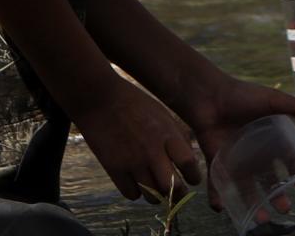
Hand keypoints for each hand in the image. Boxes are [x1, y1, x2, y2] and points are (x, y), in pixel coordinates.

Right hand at [73, 77, 200, 200]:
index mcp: (167, 134)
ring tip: (155, 187)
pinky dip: (137, 192)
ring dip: (157, 195)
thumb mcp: (162, 113)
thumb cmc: (134, 103)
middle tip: (178, 193)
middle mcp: (151, 151)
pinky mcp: (114, 169)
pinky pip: (131, 194)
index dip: (194, 176)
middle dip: (179, 194)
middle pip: (173, 187)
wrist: (99, 98)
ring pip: (152, 196)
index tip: (192, 179)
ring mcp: (132, 162)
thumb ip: (177, 136)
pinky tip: (136, 182)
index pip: (189, 164)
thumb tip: (189, 161)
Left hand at [184, 75, 294, 209]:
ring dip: (253, 204)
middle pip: (271, 180)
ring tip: (261, 218)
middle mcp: (256, 153)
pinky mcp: (217, 161)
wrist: (209, 94)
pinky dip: (218, 196)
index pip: (291, 161)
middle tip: (284, 208)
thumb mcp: (274, 98)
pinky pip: (218, 183)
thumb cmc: (243, 95)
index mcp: (272, 140)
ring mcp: (237, 159)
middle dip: (278, 196)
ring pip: (247, 187)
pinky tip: (221, 207)